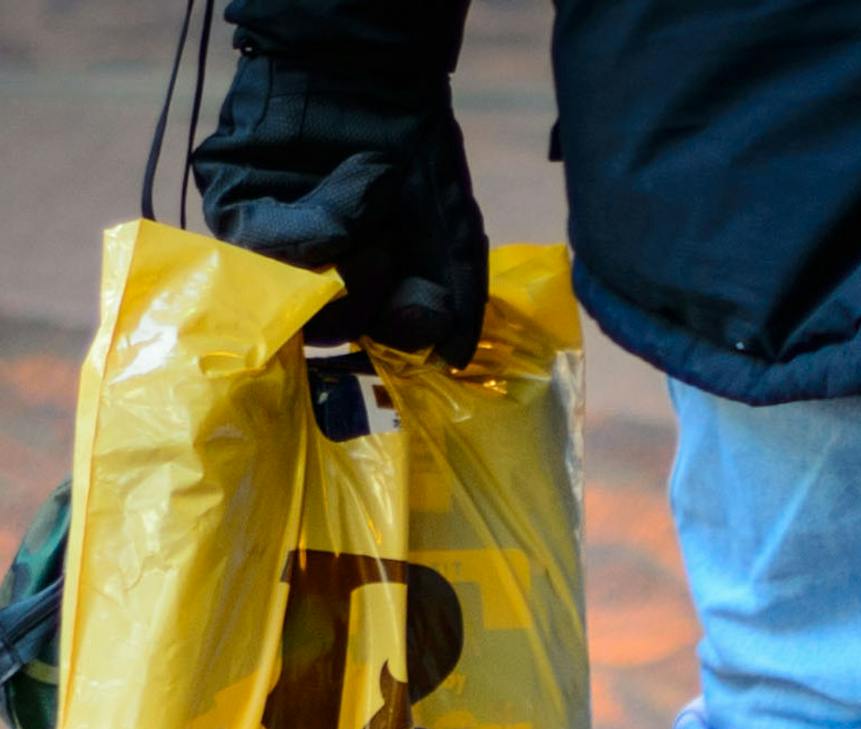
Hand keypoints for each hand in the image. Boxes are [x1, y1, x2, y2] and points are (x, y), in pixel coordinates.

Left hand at [192, 50, 489, 366]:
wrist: (372, 67)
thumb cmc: (412, 149)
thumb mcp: (450, 233)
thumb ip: (457, 298)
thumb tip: (453, 357)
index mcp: (357, 287)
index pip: (366, 338)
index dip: (396, 330)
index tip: (425, 303)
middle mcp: (307, 272)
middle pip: (328, 328)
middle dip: (372, 291)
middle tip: (394, 242)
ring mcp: (263, 244)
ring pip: (297, 296)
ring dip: (350, 256)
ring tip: (376, 200)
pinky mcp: (232, 206)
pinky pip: (263, 247)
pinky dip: (316, 225)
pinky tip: (347, 184)